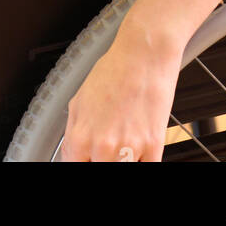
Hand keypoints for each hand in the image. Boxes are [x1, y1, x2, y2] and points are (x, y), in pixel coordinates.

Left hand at [58, 12, 185, 161]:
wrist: (144, 54)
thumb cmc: (114, 71)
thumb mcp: (79, 100)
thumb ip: (74, 133)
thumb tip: (72, 155)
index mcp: (80, 137)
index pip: (75, 169)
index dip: (84, 161)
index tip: (90, 157)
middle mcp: (102, 147)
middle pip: (101, 170)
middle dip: (104, 159)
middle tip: (112, 142)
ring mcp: (128, 149)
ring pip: (124, 169)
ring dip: (125, 158)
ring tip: (126, 139)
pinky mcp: (153, 146)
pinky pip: (147, 167)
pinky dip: (143, 158)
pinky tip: (141, 144)